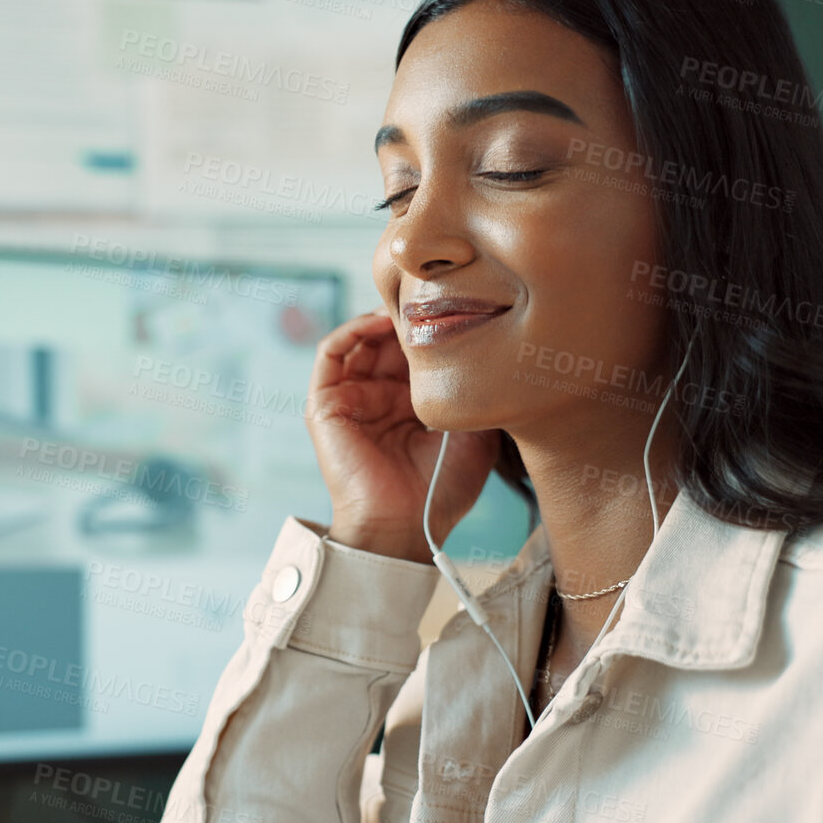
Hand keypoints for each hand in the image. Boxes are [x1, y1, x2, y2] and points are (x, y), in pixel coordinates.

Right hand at [304, 308, 501, 563]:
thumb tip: (497, 352)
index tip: (460, 304)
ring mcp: (351, 398)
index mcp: (412, 404)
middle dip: (409, 316)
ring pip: (361, 339)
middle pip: (389, 338)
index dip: (434, 325)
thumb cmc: (441, 489)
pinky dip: (351, 330)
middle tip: (434, 297)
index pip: (417, 350)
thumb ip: (478, 394)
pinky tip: (378, 321)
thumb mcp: (476, 432)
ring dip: (381, 317)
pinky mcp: (325, 405)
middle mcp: (380, 396)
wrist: (406, 526)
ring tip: (408, 307)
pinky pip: (330, 353)